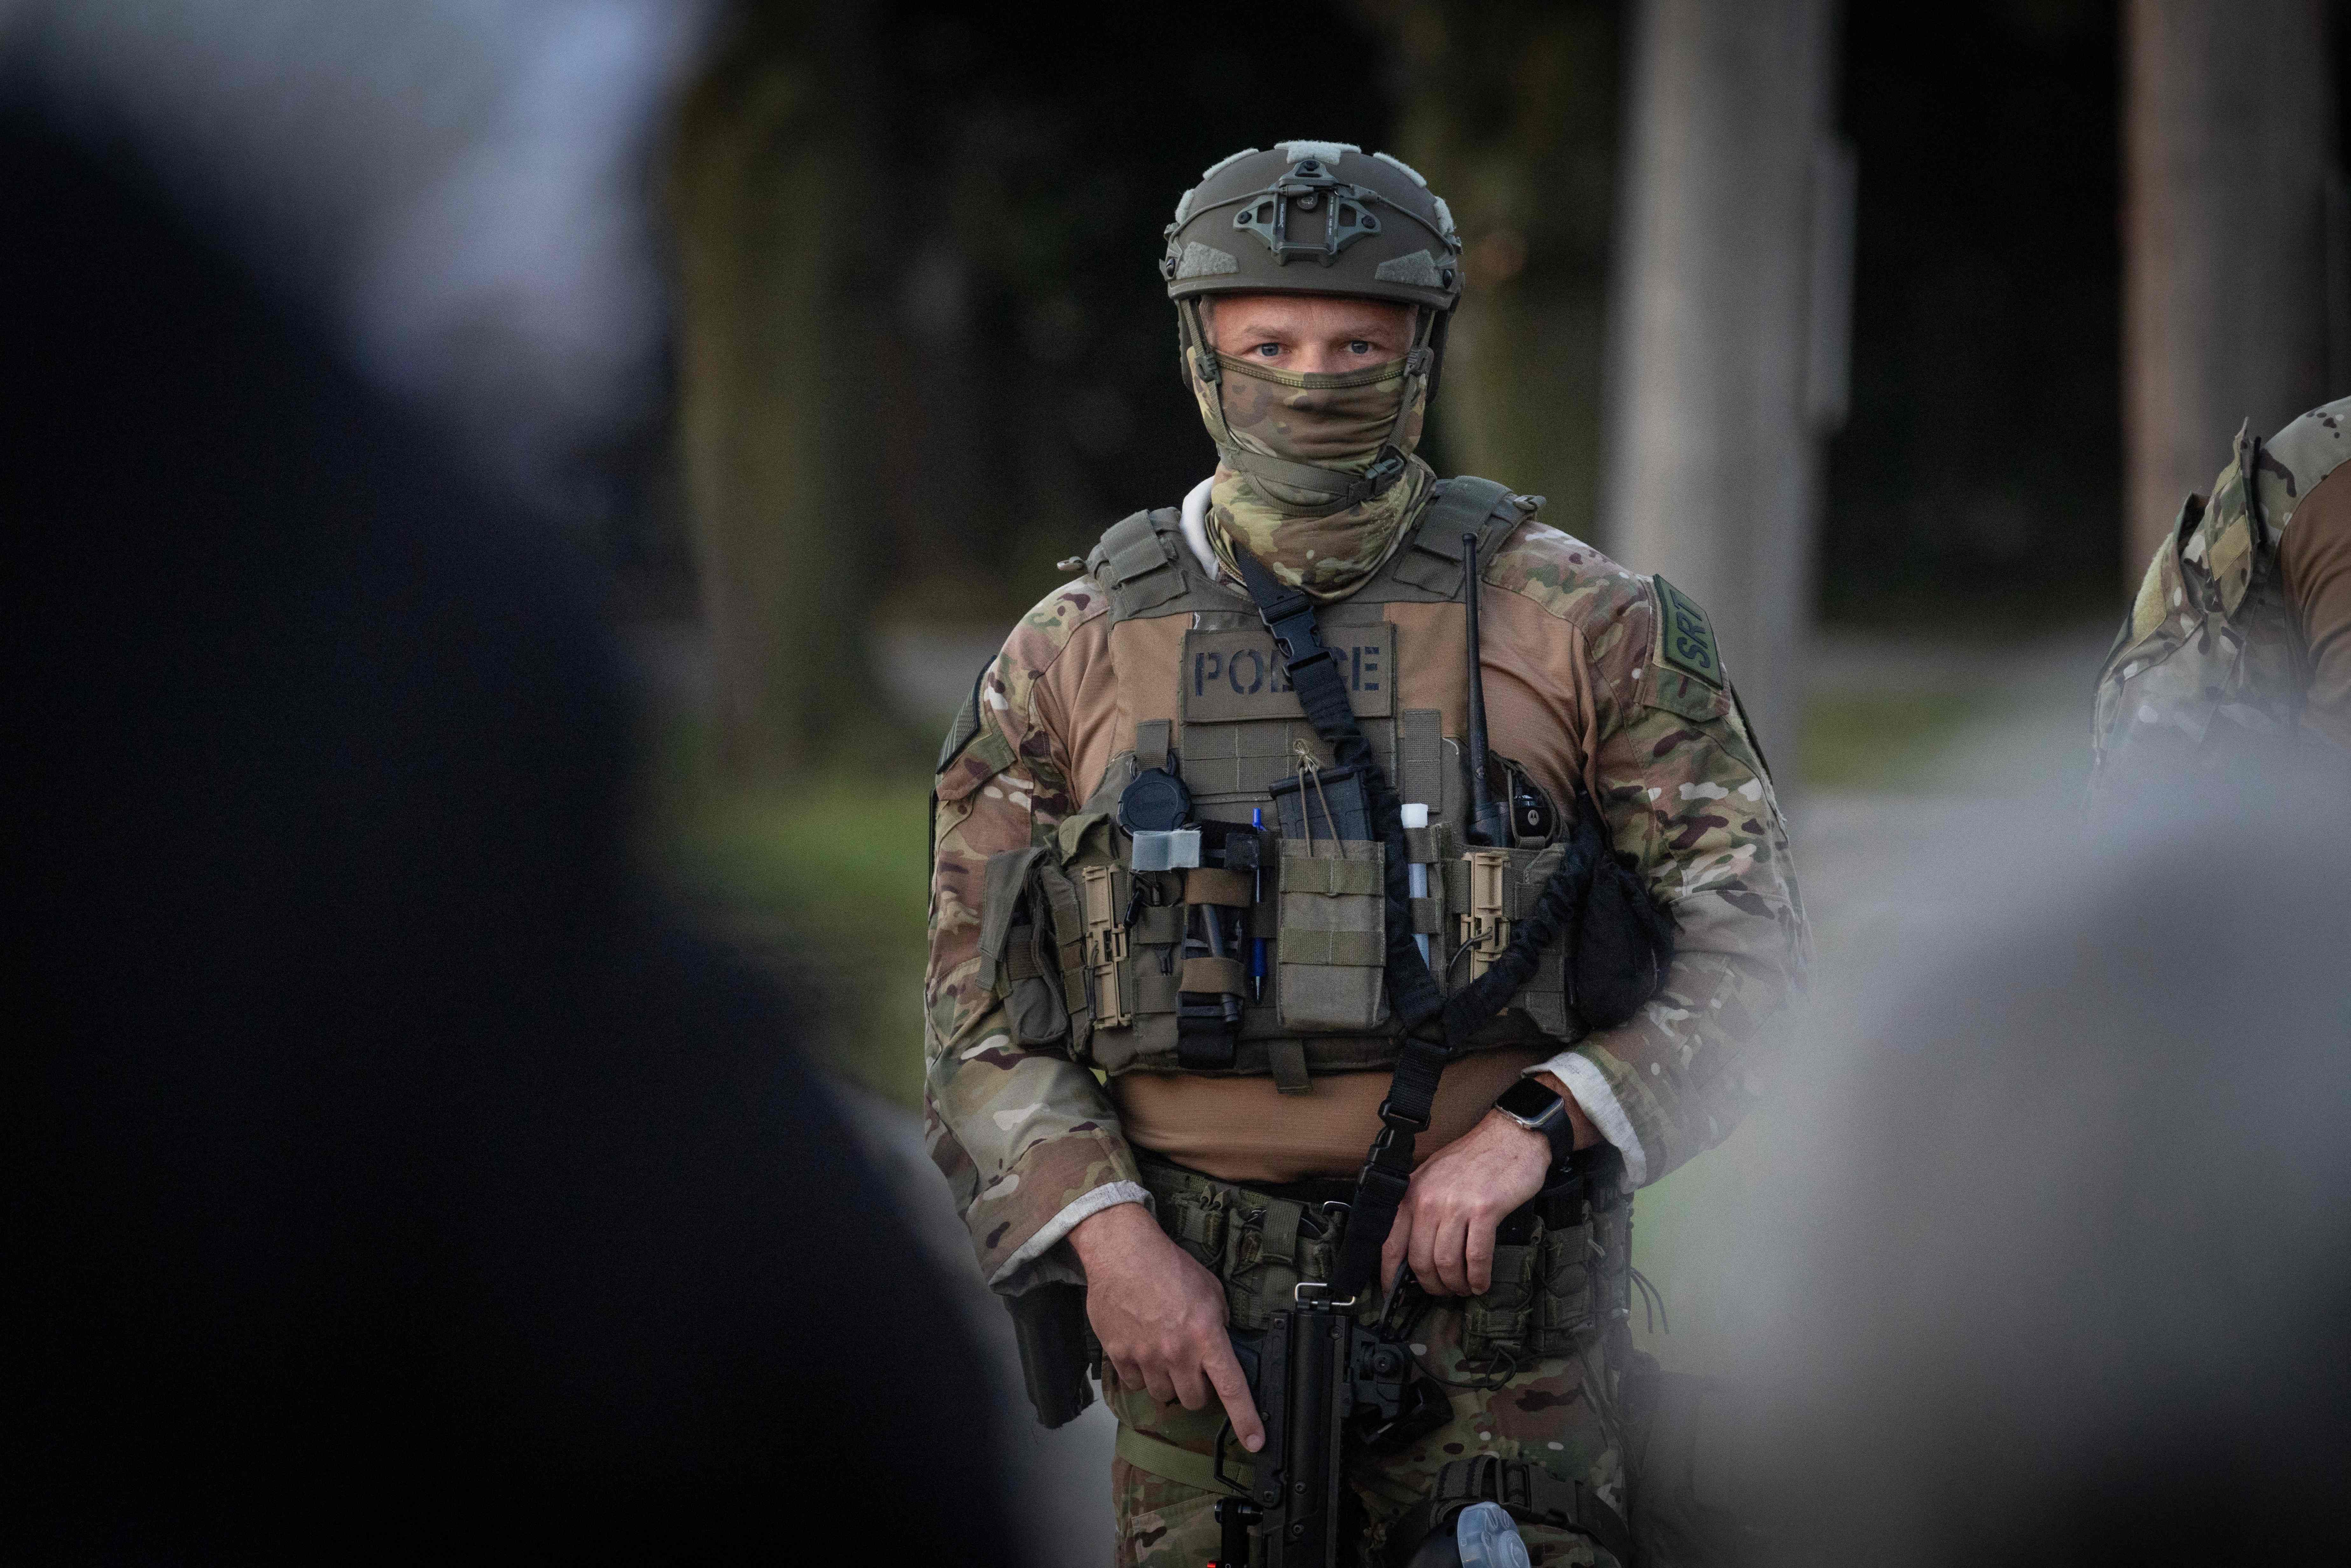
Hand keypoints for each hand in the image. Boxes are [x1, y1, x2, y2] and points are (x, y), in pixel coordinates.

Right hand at [1070, 1202, 1264, 1451]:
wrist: (1122, 1252)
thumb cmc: (1168, 1266)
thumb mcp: (1210, 1290)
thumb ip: (1218, 1322)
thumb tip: (1220, 1345)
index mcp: (1206, 1335)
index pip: (1232, 1387)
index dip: (1246, 1419)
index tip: (1255, 1441)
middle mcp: (1178, 1352)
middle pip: (1195, 1400)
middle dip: (1197, 1389)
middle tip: (1192, 1366)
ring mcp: (1146, 1357)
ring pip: (1164, 1396)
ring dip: (1168, 1382)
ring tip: (1163, 1352)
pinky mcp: (1120, 1355)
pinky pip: (1134, 1383)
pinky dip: (1139, 1373)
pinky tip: (1140, 1347)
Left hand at [1381, 1081, 1592, 1296]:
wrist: (1510, 1136)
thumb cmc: (1473, 1158)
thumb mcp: (1433, 1177)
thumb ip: (1420, 1208)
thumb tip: (1413, 1249)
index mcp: (1411, 1193)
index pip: (1390, 1244)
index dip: (1389, 1276)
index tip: (1392, 1294)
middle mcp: (1428, 1200)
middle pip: (1420, 1261)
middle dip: (1431, 1285)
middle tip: (1443, 1291)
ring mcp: (1456, 1205)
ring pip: (1446, 1263)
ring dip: (1455, 1284)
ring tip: (1464, 1288)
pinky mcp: (1484, 1211)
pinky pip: (1476, 1257)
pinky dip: (1478, 1277)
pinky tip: (1481, 1283)